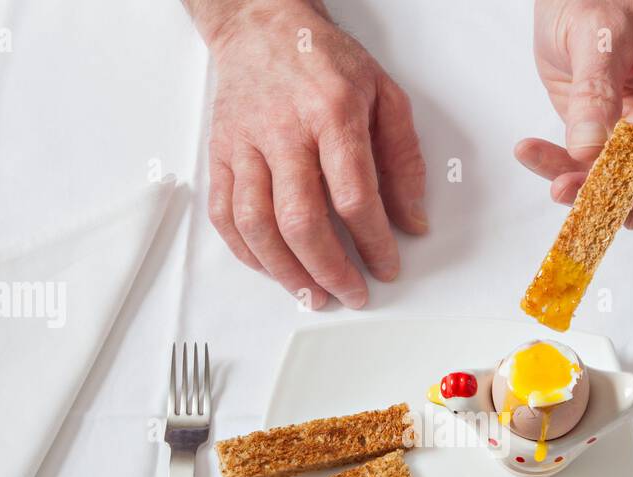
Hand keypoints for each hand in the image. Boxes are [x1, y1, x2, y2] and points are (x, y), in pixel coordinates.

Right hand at [189, 0, 427, 308]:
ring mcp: (245, 145)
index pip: (354, 196)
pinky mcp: (220, 154)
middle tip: (351, 294)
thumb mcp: (385, 95)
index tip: (387, 267)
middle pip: (301, 220)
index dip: (373, 242)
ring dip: (287, 272)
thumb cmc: (324, 61)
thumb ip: (403, 160)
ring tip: (313, 294)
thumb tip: (412, 220)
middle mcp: (284, 131)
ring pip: (257, 226)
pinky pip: (224, 215)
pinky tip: (273, 268)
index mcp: (332, 114)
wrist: (262, 26)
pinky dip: (247, 252)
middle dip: (330, 270)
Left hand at [517, 0, 632, 227]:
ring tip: (564, 190)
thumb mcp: (595, 30)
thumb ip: (595, 88)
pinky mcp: (621, 147)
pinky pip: (604, 178)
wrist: (562, 3)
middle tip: (626, 214)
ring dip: (613, 200)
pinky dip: (571, 179)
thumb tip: (591, 149)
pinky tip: (538, 161)